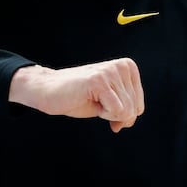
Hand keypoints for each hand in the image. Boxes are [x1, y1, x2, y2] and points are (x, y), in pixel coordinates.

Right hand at [8, 58, 144, 132]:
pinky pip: (116, 111)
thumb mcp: (109, 103)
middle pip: (134, 110)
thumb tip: (129, 120)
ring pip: (126, 112)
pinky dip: (102, 113)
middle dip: (113, 115)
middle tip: (95, 101)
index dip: (120, 114)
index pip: (138, 106)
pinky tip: (88, 99)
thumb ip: (126, 109)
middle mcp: (122, 66)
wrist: (48, 91)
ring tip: (91, 98)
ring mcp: (111, 72)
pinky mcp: (99, 81)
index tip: (103, 102)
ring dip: (106, 113)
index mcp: (128, 67)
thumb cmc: (78, 98)